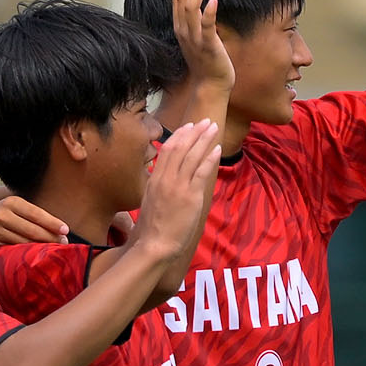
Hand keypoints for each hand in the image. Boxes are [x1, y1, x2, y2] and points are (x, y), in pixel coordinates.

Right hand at [0, 195, 69, 268]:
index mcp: (11, 203)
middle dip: (51, 238)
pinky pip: (16, 252)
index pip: (36, 214)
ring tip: (55, 249)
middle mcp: (2, 215)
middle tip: (64, 243)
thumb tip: (60, 228)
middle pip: (33, 231)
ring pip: (25, 243)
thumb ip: (34, 213)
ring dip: (43, 248)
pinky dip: (29, 255)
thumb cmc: (5, 215)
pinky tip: (38, 255)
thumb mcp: (16, 207)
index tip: (65, 230)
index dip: (52, 223)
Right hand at [134, 121, 220, 256]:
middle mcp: (164, 179)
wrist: (154, 245)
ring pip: (191, 156)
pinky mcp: (189, 196)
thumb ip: (157, 189)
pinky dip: (209, 159)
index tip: (187, 126)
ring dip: (204, 140)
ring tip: (213, 127)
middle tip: (205, 121)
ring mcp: (177, 186)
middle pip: (180, 148)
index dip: (178, 136)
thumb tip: (164, 182)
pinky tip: (217, 149)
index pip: (166, 151)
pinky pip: (200, 172)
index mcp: (154, 180)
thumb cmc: (151, 231)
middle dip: (194, 132)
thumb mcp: (149, 203)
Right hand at [169, 0, 232, 95]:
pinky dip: (209, 11)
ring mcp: (195, 39)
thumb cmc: (208, 63)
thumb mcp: (197, 39)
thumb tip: (203, 7)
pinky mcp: (208, 46)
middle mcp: (184, 32)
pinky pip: (207, 26)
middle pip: (182, 0)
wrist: (211, 85)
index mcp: (181, 29)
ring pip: (191, 9)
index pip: (177, 1)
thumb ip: (196, 24)